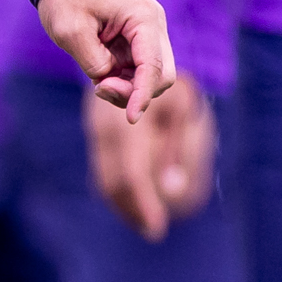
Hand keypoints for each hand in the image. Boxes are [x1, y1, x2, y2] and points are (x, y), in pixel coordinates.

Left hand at [38, 0, 175, 113]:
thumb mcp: (71, 32)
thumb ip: (95, 63)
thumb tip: (111, 81)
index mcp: (143, 18)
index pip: (154, 67)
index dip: (143, 96)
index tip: (131, 118)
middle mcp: (153, 25)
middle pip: (162, 75)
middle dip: (136, 92)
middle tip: (99, 87)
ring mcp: (147, 32)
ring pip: (151, 75)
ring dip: (128, 87)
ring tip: (96, 79)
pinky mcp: (137, 39)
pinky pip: (138, 69)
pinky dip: (123, 79)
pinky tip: (100, 74)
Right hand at [86, 72, 214, 241]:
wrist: (143, 49)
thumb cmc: (174, 83)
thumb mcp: (183, 110)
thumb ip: (177, 149)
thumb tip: (173, 190)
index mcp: (127, 121)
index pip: (131, 174)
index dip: (143, 205)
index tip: (157, 230)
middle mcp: (105, 126)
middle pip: (111, 181)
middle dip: (132, 211)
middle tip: (153, 233)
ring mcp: (97, 129)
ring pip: (103, 177)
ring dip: (123, 205)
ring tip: (146, 224)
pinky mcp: (97, 131)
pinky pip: (103, 168)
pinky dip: (117, 190)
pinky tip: (133, 203)